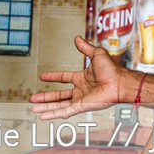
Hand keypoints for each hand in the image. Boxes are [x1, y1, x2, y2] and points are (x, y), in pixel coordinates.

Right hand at [30, 36, 153, 117]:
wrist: (120, 82)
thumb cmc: (113, 70)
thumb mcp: (96, 54)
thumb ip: (85, 47)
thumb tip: (77, 37)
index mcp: (83, 77)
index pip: (64, 77)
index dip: (53, 77)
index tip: (43, 77)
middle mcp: (81, 89)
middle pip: (59, 95)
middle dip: (46, 97)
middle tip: (33, 98)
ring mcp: (80, 99)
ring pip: (59, 104)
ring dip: (46, 106)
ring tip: (33, 108)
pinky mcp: (82, 106)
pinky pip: (64, 111)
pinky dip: (53, 114)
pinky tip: (43, 116)